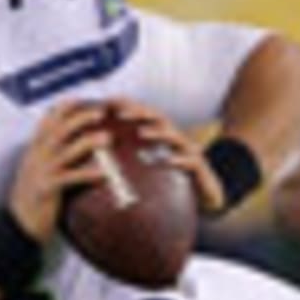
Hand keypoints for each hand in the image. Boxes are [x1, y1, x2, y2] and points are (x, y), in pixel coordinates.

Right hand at [9, 101, 110, 240]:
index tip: (82, 99)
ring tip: (107, 138)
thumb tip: (77, 144)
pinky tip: (102, 173)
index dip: (64, 108)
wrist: (19, 224)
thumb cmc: (33, 198)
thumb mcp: (38, 171)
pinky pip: (69, 178)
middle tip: (100, 113)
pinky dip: (87, 173)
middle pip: (58, 129)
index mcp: (35, 150)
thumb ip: (53, 156)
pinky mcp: (47, 189)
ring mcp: (40, 171)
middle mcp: (36, 157)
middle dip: (80, 118)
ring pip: (64, 150)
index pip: (47, 121)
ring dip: (87, 142)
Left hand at [112, 98, 225, 213]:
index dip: (126, 107)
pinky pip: (192, 162)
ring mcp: (188, 152)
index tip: (105, 103)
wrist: (206, 197)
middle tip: (120, 113)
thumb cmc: (170, 183)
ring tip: (142, 132)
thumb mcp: (145, 171)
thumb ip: (124, 162)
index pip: (142, 116)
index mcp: (159, 137)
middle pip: (157, 119)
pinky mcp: (201, 169)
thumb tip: (93, 160)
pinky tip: (168, 161)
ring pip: (174, 136)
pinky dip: (180, 160)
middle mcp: (174, 140)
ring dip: (158, 132)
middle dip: (139, 113)